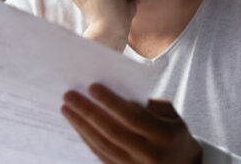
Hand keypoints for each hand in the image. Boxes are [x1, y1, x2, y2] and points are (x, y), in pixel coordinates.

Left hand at [61, 83, 202, 163]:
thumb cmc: (173, 131)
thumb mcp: (169, 114)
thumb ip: (146, 104)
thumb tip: (114, 94)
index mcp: (165, 136)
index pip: (133, 117)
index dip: (111, 102)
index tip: (92, 86)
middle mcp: (150, 155)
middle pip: (112, 131)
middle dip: (88, 112)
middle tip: (69, 95)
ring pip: (102, 144)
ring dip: (81, 125)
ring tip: (67, 108)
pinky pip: (101, 154)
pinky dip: (87, 138)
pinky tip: (77, 125)